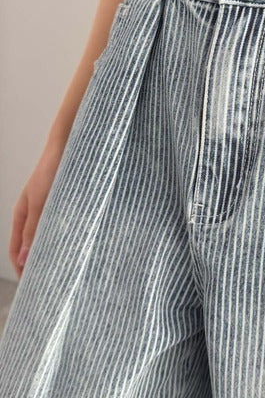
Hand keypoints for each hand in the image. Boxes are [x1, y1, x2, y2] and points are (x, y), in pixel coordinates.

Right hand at [9, 142, 63, 277]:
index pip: (16, 250)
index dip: (22, 269)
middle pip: (32, 246)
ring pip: (49, 238)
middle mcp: (34, 214)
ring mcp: (50, 210)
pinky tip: (78, 247)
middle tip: (52, 285)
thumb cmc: (52, 171)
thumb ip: (33, 229)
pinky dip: (66, 239)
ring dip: (55, 253)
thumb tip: (23, 260)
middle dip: (39, 264)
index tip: (32, 288)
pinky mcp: (65, 205)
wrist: (69, 147)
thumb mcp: (40, 202)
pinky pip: (63, 227)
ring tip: (67, 271)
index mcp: (21, 215)